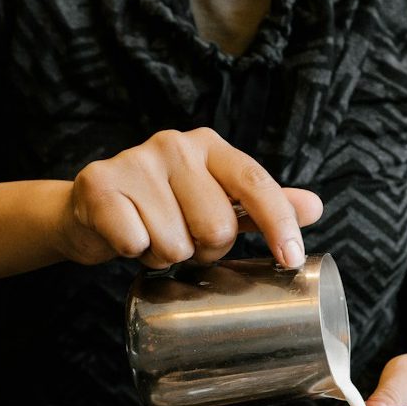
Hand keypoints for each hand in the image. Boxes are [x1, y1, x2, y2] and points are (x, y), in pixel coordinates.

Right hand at [60, 127, 322, 269]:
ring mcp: (135, 162)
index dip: (279, 223)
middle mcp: (174, 145)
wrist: (90, 208)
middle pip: (217, 229)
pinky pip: (135, 243)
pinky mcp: (100, 185)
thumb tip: (316, 207)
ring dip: (164, 255)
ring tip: (152, 237)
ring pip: (175, 244)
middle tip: (183, 239)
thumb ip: (261, 204)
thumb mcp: (215, 199)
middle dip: (203, 250)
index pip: (256, 183)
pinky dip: (132, 252)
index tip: (290, 260)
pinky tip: (126, 236)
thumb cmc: (162, 205)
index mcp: (209, 147)